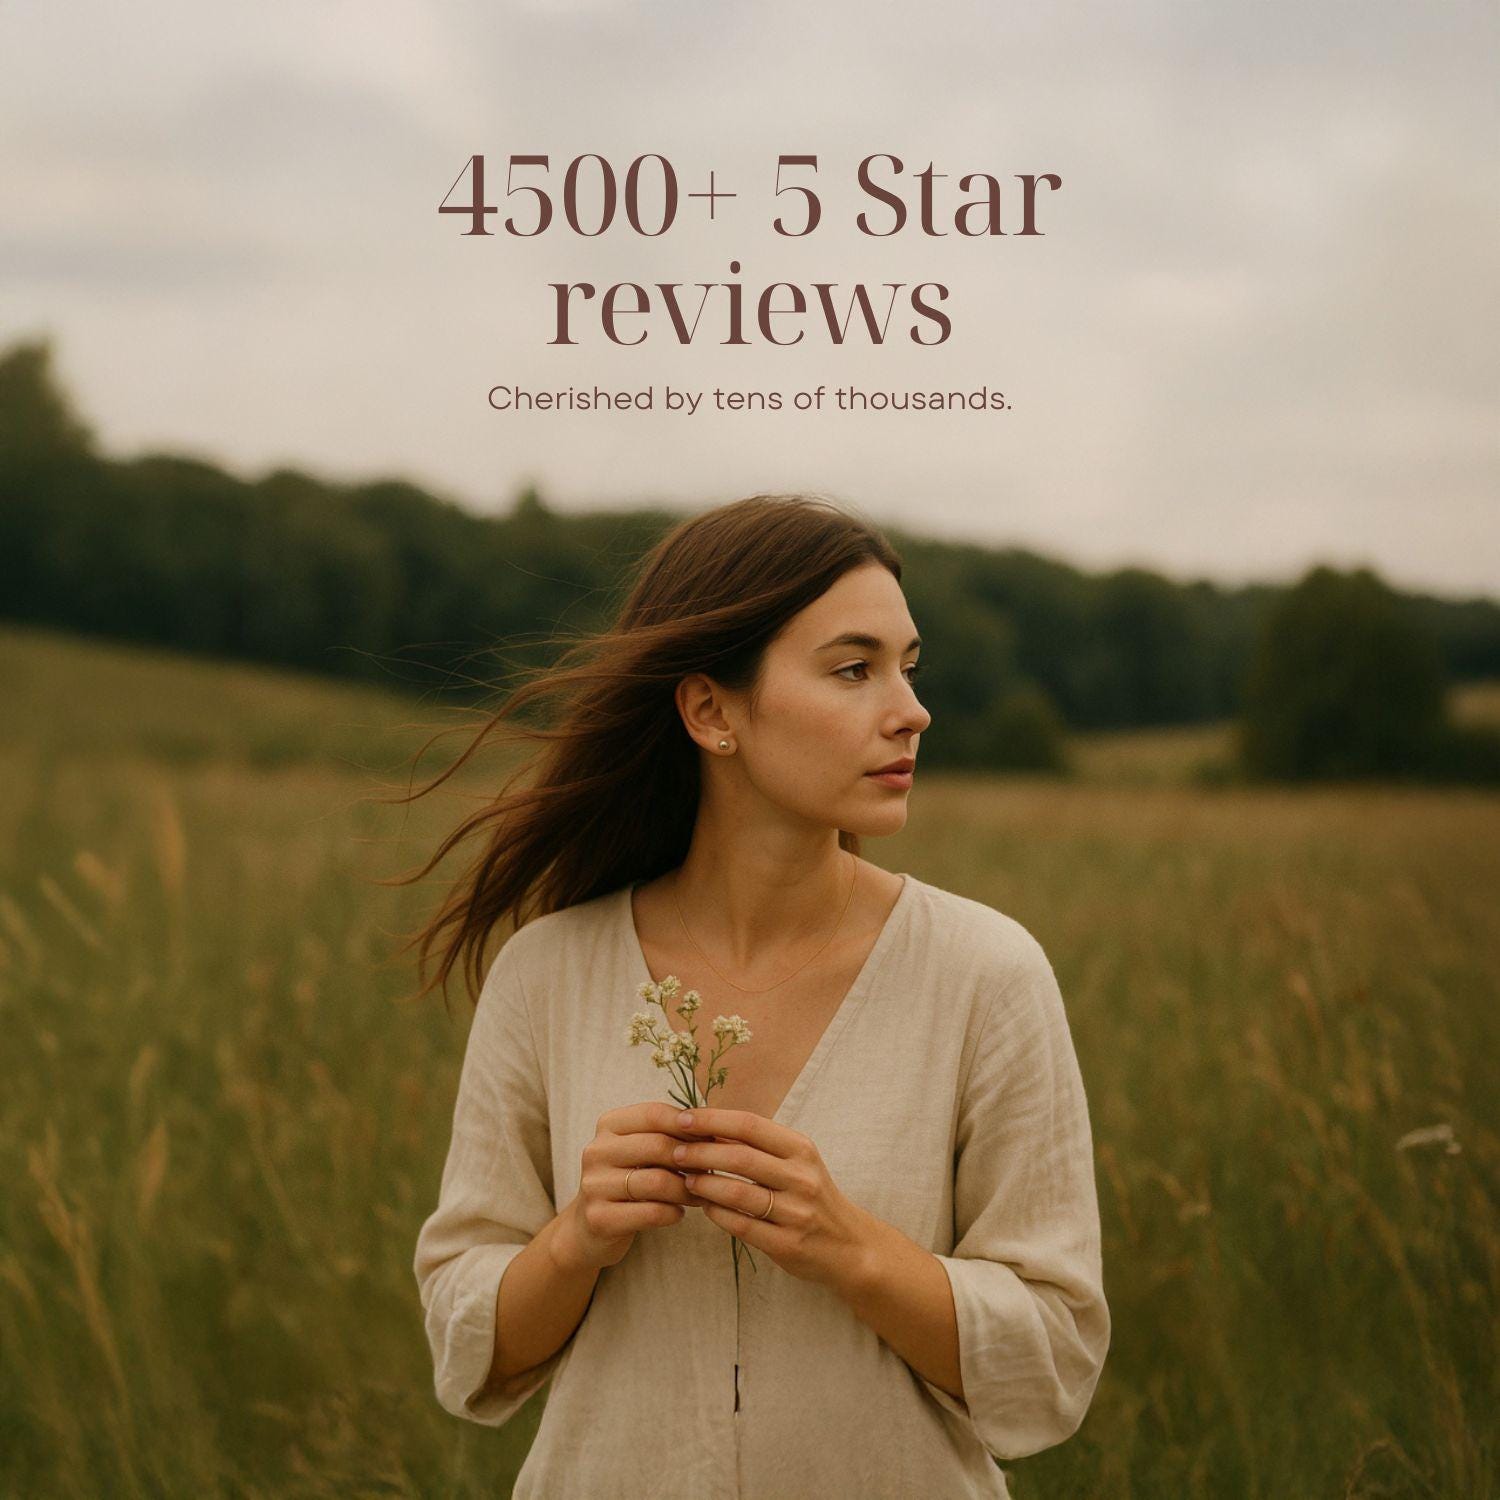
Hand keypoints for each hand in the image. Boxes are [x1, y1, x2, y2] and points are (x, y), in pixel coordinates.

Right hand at [554, 1101, 712, 1272]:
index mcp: (608, 1126)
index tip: (713, 1137)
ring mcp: (594, 1185)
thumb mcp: (639, 1150)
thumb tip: (713, 1129)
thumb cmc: (627, 1181)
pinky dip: (674, 1213)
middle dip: (691, 1158)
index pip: (653, 1114)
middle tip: (711, 1170)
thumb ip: (667, 1135)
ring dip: (687, 1189)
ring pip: (657, 1181)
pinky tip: (679, 1213)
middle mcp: (596, 1151)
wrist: (589, 1228)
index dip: (688, 1124)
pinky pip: (652, 1212)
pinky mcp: (600, 1218)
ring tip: (699, 1194)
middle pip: (657, 1146)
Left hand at [671, 1107, 875, 1288]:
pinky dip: (717, 1214)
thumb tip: (709, 1127)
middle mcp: (801, 1177)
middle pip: (740, 1157)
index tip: (682, 1118)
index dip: (713, 1119)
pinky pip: (742, 1225)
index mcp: (801, 1149)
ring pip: (738, 1192)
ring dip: (704, 1184)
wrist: (849, 1245)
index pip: (750, 1125)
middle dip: (701, 1152)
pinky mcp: (787, 1244)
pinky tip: (703, 1207)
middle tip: (673, 1151)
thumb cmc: (813, 1196)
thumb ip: (760, 1147)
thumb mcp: (797, 1163)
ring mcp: (796, 1212)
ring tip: (684, 1179)